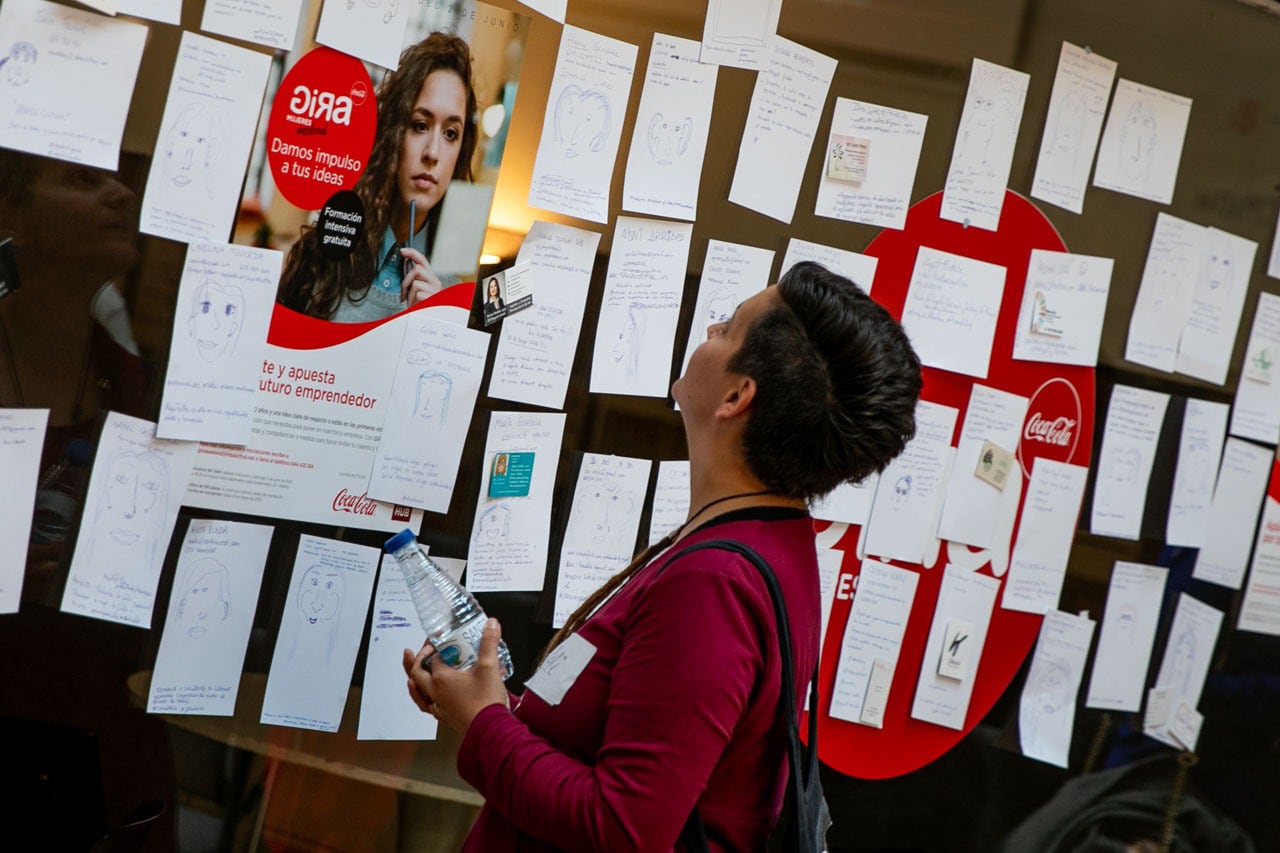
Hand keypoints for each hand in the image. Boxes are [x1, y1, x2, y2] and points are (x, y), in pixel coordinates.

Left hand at [399, 246, 442, 306]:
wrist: (428, 319)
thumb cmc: (421, 305)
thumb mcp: (416, 289)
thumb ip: (412, 276)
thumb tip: (406, 262)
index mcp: (431, 278)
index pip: (423, 260)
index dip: (412, 253)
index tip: (402, 251)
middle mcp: (435, 282)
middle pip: (418, 269)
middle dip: (406, 279)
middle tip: (404, 290)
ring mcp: (435, 290)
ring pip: (415, 283)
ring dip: (409, 293)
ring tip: (410, 301)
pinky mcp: (432, 297)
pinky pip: (417, 294)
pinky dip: (412, 300)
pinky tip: (415, 305)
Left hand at [403, 617, 508, 733]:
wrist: (490, 730)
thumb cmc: (486, 702)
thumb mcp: (489, 666)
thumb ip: (489, 643)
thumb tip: (491, 624)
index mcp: (442, 678)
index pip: (433, 657)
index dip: (436, 646)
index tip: (442, 640)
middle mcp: (435, 692)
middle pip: (417, 672)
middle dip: (418, 659)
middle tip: (423, 650)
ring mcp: (438, 706)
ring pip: (418, 691)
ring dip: (414, 680)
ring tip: (412, 674)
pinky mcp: (445, 717)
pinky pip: (427, 706)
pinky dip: (423, 698)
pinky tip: (428, 698)